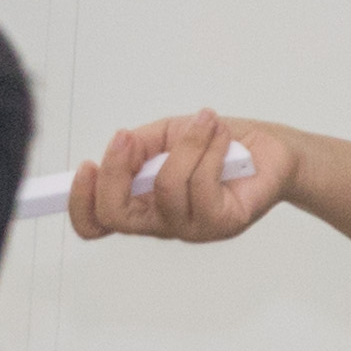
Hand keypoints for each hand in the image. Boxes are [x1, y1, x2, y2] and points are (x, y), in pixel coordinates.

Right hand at [69, 113, 296, 242]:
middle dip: (116, 172)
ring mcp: (192, 227)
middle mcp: (162, 222)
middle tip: (128, 138)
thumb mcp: (166, 135)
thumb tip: (120, 150)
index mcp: (141, 203)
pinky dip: (210, 150)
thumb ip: (137, 147)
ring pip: (166, 188)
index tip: (87, 166)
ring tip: (206, 123)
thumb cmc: (218, 144)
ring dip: (185, 145)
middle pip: (116, 217)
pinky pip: (203, 185)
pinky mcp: (222, 222)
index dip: (80, 202)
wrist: (270, 150)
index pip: (96, 223)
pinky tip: (222, 137)